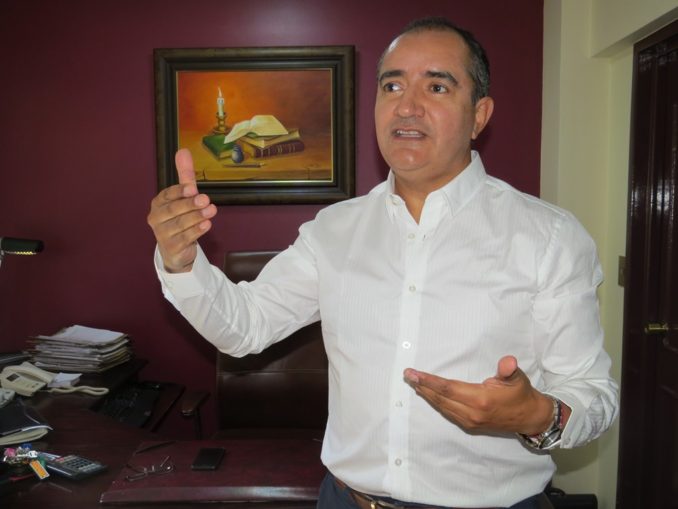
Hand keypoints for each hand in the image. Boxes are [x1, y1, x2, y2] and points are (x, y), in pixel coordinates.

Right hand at [147, 148, 216, 272]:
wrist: (176, 250)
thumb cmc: (180, 218)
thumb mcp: (184, 196)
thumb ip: (185, 176)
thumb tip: (183, 150)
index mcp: (158, 203)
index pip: (167, 195)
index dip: (180, 192)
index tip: (193, 188)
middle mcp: (156, 218)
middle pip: (173, 210)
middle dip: (191, 204)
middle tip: (206, 200)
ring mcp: (162, 234)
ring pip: (180, 224)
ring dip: (197, 217)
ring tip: (211, 211)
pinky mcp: (171, 247)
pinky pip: (184, 238)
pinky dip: (196, 231)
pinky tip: (206, 225)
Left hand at [404, 356, 554, 434]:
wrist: (529, 418)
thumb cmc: (521, 394)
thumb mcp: (517, 378)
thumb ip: (508, 369)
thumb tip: (508, 361)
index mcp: (480, 400)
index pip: (448, 388)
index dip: (429, 381)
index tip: (414, 374)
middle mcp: (472, 413)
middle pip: (440, 398)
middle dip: (422, 386)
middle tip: (407, 375)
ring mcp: (469, 421)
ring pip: (442, 407)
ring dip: (426, 395)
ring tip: (414, 383)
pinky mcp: (470, 425)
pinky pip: (447, 412)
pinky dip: (436, 403)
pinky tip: (428, 395)